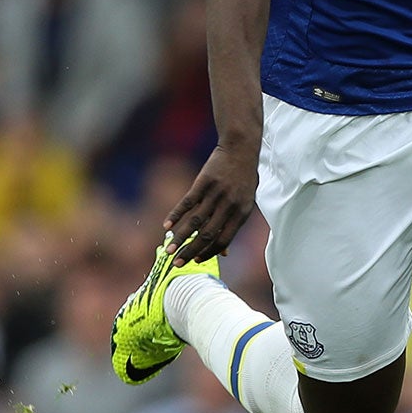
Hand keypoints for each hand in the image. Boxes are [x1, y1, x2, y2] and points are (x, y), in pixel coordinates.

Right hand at [166, 145, 259, 260]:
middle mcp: (229, 206)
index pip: (223, 240)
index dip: (209, 252)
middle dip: (190, 251)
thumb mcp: (245, 202)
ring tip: (168, 250)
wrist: (241, 148)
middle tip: (176, 263)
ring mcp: (216, 193)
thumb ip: (233, 225)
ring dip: (180, 237)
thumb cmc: (244, 177)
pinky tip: (166, 225)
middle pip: (207, 235)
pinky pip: (187, 202)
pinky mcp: (204, 182)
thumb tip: (224, 252)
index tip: (195, 261)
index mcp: (242, 213)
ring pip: (195, 221)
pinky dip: (176, 215)